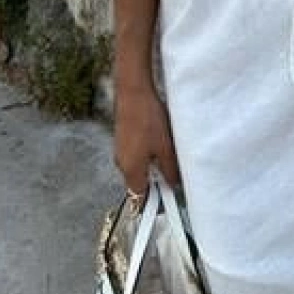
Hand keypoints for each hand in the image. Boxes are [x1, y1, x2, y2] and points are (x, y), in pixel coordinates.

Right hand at [113, 81, 180, 199]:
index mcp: (131, 170)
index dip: (154, 201)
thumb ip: (169, 170)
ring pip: (139, 167)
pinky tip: (159, 141)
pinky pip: (136, 155)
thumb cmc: (148, 120)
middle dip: (156, 181)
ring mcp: (120, 150)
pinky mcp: (122, 139)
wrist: (133, 92)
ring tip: (167, 152)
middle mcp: (121, 163)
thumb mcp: (166, 149)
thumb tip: (173, 184)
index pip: (139, 197)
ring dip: (153, 166)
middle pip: (139, 182)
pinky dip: (148, 154)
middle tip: (173, 172)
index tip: (167, 199)